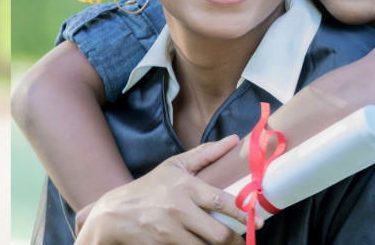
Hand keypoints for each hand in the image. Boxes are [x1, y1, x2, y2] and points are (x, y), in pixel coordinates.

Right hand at [76, 135, 252, 244]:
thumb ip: (205, 154)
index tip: (258, 221)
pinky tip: (199, 244)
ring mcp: (170, 231)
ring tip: (219, 242)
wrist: (115, 213)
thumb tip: (234, 140)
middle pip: (219, 234)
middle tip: (241, 240)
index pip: (222, 201)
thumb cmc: (149, 188)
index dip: (244, 213)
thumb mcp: (174, 166)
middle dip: (234, 240)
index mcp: (186, 187)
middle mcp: (179, 209)